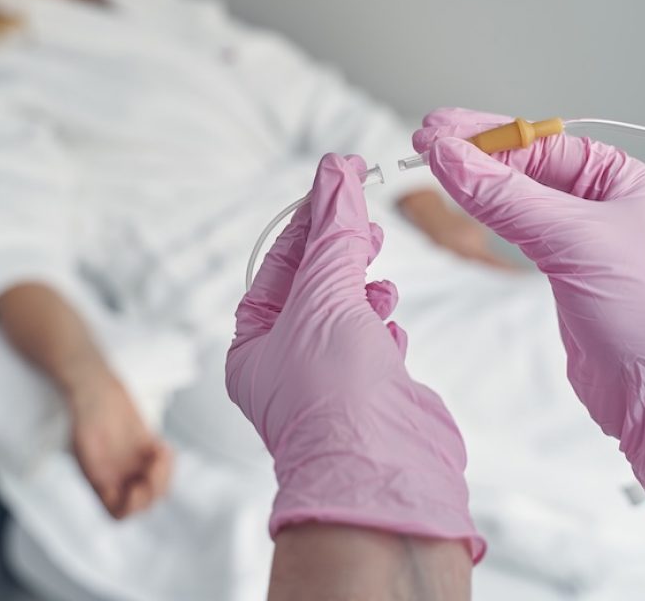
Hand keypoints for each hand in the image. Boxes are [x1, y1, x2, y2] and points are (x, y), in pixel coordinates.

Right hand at [68, 367, 172, 518]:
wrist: (94, 384)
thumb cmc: (86, 404)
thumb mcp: (85, 431)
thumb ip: (96, 455)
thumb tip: (104, 475)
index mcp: (99, 479)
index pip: (117, 513)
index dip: (131, 507)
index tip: (137, 486)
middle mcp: (117, 475)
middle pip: (144, 503)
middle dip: (154, 490)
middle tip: (154, 465)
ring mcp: (133, 462)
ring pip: (157, 486)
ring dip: (165, 475)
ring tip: (160, 453)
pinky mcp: (146, 446)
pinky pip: (163, 464)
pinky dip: (168, 460)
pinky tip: (162, 445)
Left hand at [227, 153, 483, 560]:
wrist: (382, 474)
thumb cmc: (335, 390)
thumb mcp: (325, 295)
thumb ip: (335, 233)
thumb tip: (337, 170)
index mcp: (255, 343)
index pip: (280, 264)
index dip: (311, 220)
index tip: (341, 182)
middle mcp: (287, 362)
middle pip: (312, 287)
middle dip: (340, 250)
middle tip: (367, 223)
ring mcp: (329, 380)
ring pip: (344, 315)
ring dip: (361, 288)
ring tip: (379, 274)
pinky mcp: (369, 394)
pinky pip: (370, 346)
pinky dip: (380, 325)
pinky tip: (389, 321)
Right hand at [413, 107, 644, 511]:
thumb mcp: (576, 240)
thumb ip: (507, 198)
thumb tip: (451, 158)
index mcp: (621, 181)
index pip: (542, 142)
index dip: (486, 134)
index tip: (440, 130)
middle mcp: (601, 205)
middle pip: (526, 165)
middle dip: (475, 151)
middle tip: (427, 139)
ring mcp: (579, 239)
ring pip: (517, 197)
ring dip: (476, 179)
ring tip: (436, 162)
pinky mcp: (560, 272)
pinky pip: (516, 230)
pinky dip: (486, 214)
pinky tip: (465, 201)